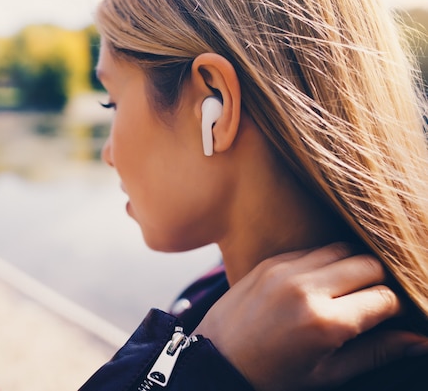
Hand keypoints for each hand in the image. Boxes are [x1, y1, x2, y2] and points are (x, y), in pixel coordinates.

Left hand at [194, 243, 427, 390]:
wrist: (216, 359)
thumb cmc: (273, 376)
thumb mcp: (328, 373)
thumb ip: (376, 352)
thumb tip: (420, 341)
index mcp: (324, 321)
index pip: (384, 298)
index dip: (396, 308)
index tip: (392, 317)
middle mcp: (306, 287)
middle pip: (369, 264)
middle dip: (379, 282)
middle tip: (372, 302)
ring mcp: (285, 269)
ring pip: (342, 248)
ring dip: (353, 266)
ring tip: (348, 290)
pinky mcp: (270, 261)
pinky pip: (312, 249)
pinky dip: (325, 261)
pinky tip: (321, 282)